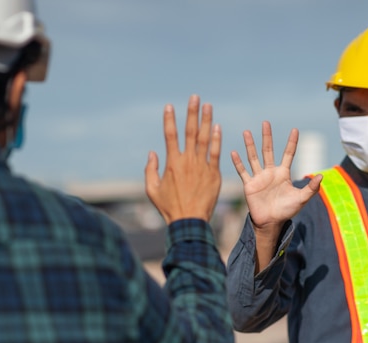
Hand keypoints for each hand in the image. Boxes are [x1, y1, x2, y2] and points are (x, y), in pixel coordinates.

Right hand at [145, 95, 221, 223]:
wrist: (189, 221)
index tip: (170, 106)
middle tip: (195, 97)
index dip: (169, 120)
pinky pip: (215, 153)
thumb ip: (150, 170)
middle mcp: (187, 161)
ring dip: (206, 121)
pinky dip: (216, 140)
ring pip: (204, 139)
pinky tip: (217, 127)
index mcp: (172, 163)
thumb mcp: (152, 190)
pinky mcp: (214, 174)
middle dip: (192, 113)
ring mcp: (202, 166)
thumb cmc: (169, 207)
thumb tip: (152, 152)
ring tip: (208, 106)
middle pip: (190, 132)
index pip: (170, 135)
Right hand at [231, 121, 321, 234]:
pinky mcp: (249, 185)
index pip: (288, 154)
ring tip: (246, 132)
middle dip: (267, 137)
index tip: (295, 129)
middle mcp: (270, 172)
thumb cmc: (286, 211)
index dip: (292, 142)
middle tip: (265, 122)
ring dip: (250, 145)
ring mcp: (259, 178)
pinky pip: (243, 172)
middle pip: (268, 151)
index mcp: (283, 173)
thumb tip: (322, 175)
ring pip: (253, 157)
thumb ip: (311, 188)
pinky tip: (233, 152)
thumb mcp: (301, 199)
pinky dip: (238, 163)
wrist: (270, 223)